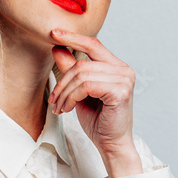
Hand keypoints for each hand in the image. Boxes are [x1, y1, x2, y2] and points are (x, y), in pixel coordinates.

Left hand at [47, 29, 139, 172]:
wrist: (111, 144)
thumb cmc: (98, 120)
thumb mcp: (80, 91)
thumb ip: (71, 69)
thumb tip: (57, 47)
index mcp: (116, 66)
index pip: (93, 44)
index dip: (73, 37)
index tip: (53, 33)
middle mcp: (124, 70)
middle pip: (82, 63)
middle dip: (62, 81)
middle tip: (53, 99)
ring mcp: (124, 80)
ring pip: (82, 74)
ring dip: (64, 92)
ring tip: (60, 107)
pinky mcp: (120, 92)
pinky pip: (86, 86)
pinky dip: (72, 97)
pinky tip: (69, 109)